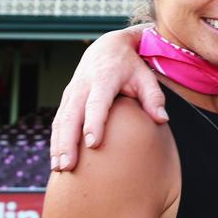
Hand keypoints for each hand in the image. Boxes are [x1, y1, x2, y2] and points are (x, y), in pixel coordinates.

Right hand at [49, 24, 162, 171]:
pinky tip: (57, 162)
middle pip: (72, 115)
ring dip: (58, 145)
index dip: (94, 123)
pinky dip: (55, 142)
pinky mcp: (66, 99)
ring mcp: (72, 92)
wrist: (107, 48)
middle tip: (68, 166)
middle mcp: (83, 85)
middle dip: (67, 142)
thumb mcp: (145, 76)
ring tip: (59, 169)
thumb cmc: (130, 66)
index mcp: (104, 78)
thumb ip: (154, 97)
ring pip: (61, 120)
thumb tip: (162, 119)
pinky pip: (58, 122)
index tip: (93, 144)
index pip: (97, 103)